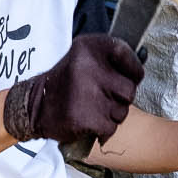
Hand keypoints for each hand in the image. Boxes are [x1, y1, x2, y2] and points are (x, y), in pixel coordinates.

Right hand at [3, 33, 144, 144]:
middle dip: (121, 98)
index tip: (128, 77)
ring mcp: (87, 93)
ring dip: (111, 115)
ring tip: (90, 108)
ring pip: (122, 111)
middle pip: (130, 89)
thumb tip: (143, 60)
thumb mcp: (84, 58)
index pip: (127, 55)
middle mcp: (89, 67)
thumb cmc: (67, 83)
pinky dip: (102, 129)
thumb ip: (111, 59)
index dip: (133, 70)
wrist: (34, 106)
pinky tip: (86, 121)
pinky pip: (110, 127)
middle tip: (101, 97)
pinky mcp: (85, 117)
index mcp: (90, 47)